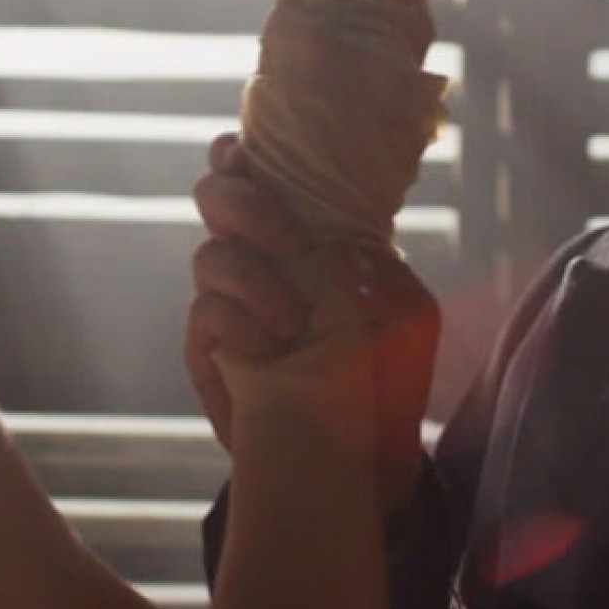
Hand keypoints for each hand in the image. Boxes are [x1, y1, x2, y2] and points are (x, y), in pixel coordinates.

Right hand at [189, 133, 440, 514]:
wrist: (358, 457)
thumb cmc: (386, 376)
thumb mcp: (403, 312)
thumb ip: (372, 261)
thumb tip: (328, 229)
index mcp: (304, 232)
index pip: (261, 171)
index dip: (243, 152)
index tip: (253, 153)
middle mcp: (259, 255)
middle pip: (216, 194)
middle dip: (244, 203)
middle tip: (288, 240)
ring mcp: (230, 300)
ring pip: (210, 254)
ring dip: (254, 279)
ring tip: (294, 323)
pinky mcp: (209, 346)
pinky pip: (205, 312)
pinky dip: (239, 324)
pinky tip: (271, 351)